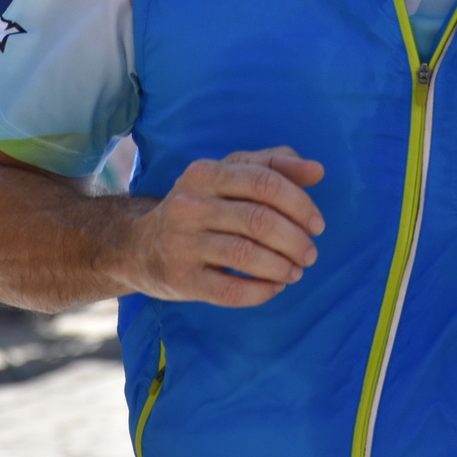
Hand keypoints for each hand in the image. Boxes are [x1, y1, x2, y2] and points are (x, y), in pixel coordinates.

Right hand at [108, 147, 325, 307]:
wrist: (139, 245)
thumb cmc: (200, 205)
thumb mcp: (230, 174)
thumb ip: (274, 165)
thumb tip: (317, 170)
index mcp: (205, 172)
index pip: (265, 182)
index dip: (300, 204)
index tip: (317, 224)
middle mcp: (189, 205)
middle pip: (259, 220)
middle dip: (295, 240)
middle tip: (310, 253)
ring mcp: (181, 243)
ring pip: (247, 256)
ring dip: (282, 267)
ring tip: (296, 272)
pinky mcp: (180, 279)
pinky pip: (231, 290)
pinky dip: (262, 291)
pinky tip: (274, 287)